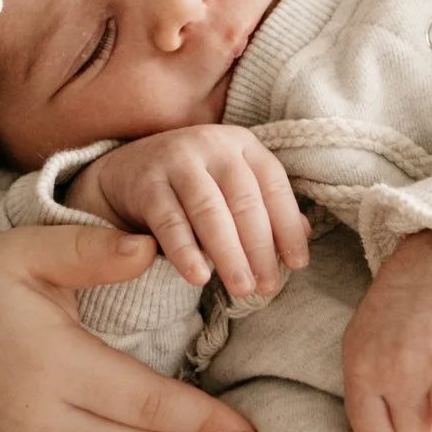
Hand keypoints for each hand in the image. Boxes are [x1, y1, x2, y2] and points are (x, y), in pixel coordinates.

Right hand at [68, 126, 309, 301]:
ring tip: (242, 288)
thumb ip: (266, 206)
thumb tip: (305, 236)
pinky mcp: (146, 182)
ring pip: (210, 210)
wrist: (127, 170)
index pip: (274, 185)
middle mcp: (212, 144)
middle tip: (268, 287)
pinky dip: (185, 251)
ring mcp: (176, 160)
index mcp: (241, 144)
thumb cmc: (193, 184)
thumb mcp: (232, 185)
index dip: (288, 226)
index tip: (297, 264)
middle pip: (244, 200)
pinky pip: (170, 221)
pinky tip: (199, 276)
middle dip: (259, 248)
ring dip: (229, 254)